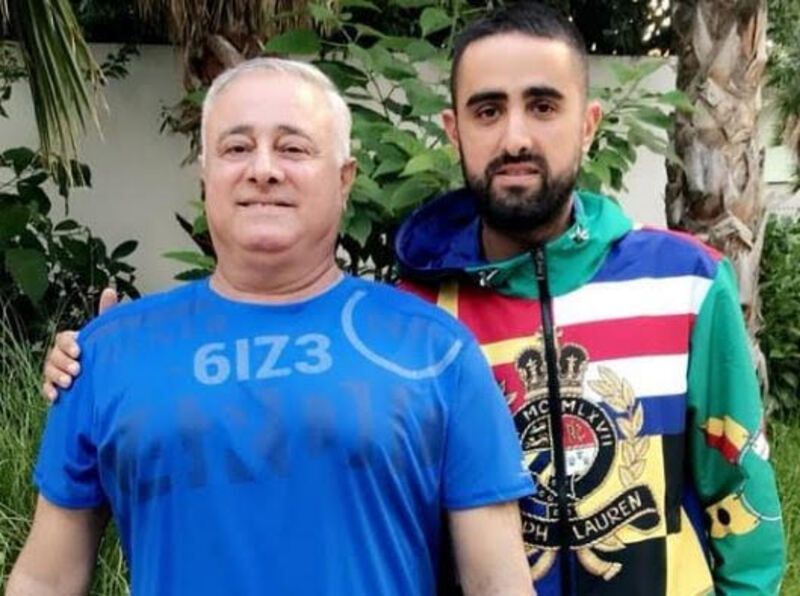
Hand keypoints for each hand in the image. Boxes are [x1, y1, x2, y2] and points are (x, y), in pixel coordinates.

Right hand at [42, 287, 117, 402]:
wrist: (109, 378)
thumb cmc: (105, 350)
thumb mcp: (106, 333)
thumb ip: (107, 312)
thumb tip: (109, 289)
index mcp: (72, 341)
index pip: (63, 338)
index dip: (69, 344)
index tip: (80, 351)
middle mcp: (62, 355)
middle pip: (53, 355)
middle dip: (63, 362)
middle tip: (78, 369)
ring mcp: (57, 371)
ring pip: (48, 371)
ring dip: (57, 376)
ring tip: (69, 382)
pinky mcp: (56, 387)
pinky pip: (46, 388)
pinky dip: (49, 391)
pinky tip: (57, 396)